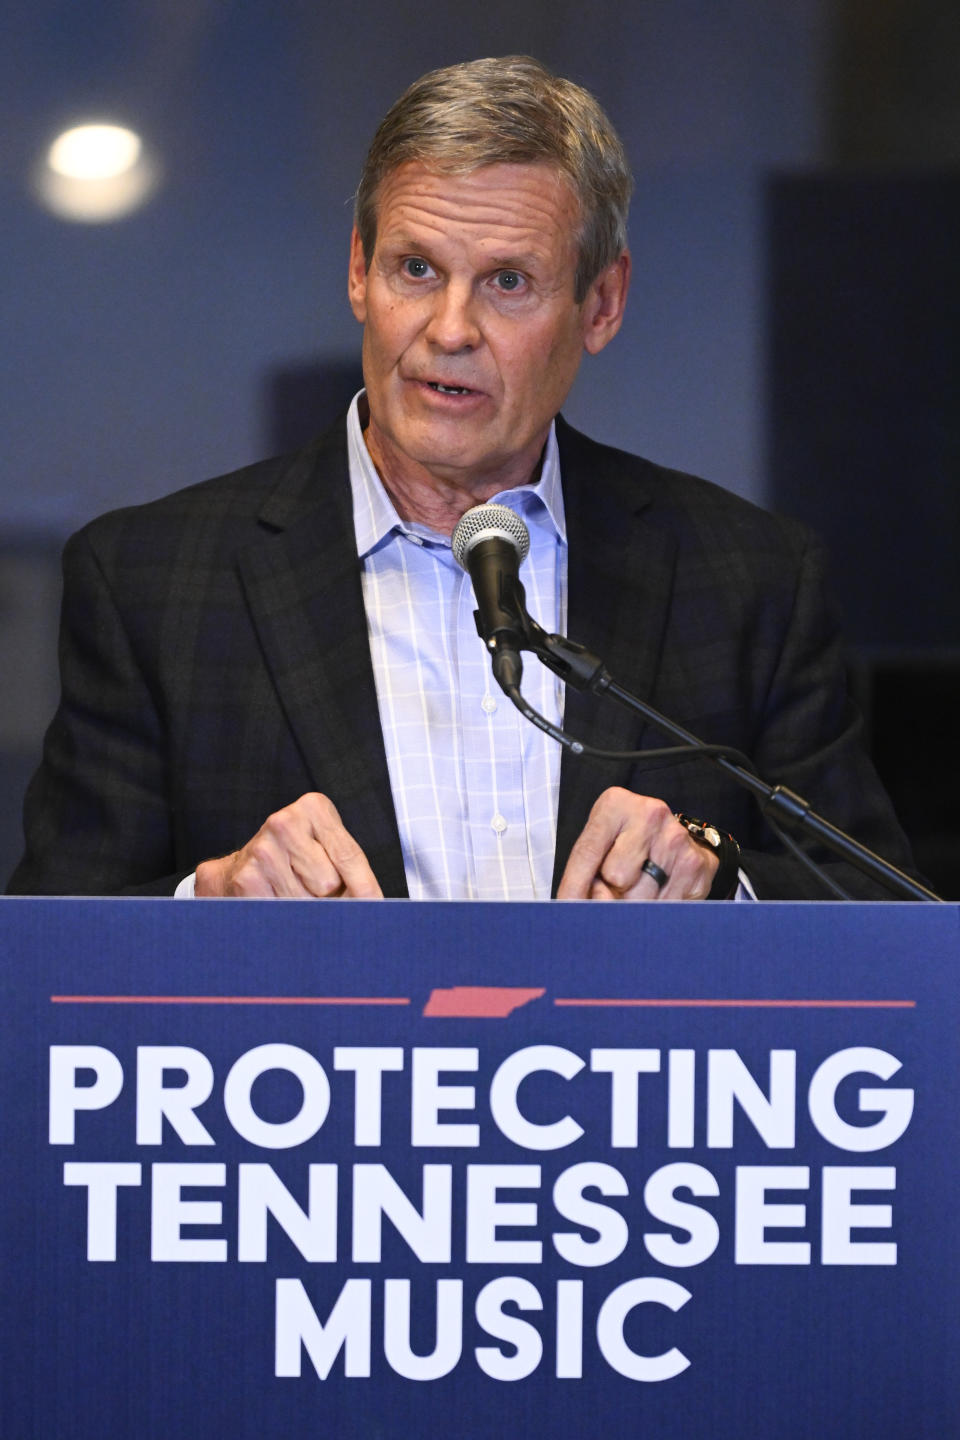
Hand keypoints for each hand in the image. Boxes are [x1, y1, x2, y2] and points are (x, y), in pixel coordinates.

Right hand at [194, 793, 382, 897]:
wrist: (245, 865)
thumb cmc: (299, 858)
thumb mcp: (329, 850)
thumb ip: (354, 872)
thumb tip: (372, 905)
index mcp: (314, 808)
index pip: (349, 856)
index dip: (364, 888)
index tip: (375, 906)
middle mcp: (285, 822)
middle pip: (328, 883)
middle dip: (328, 895)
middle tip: (316, 888)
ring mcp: (262, 849)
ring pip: (305, 902)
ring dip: (305, 907)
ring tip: (295, 891)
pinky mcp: (245, 878)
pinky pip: (281, 913)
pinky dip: (284, 917)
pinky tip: (278, 899)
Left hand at [557, 787, 718, 900]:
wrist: (673, 836)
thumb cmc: (626, 842)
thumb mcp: (600, 844)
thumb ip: (586, 871)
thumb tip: (579, 908)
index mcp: (615, 805)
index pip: (587, 853)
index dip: (574, 887)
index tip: (566, 909)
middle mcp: (649, 815)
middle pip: (616, 876)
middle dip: (612, 889)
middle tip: (619, 881)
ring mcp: (676, 838)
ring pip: (640, 896)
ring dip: (635, 901)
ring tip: (640, 884)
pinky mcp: (695, 864)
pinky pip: (665, 906)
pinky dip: (657, 908)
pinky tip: (659, 890)